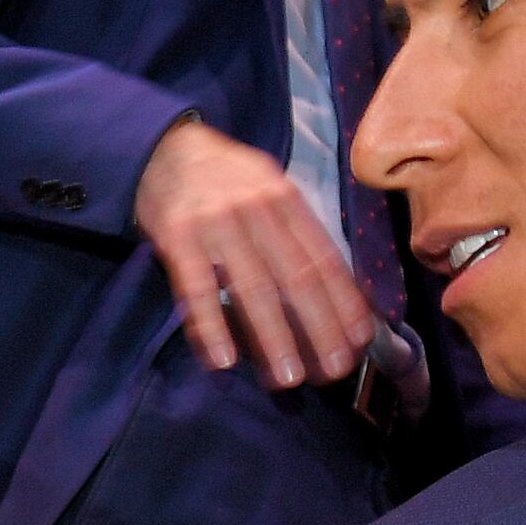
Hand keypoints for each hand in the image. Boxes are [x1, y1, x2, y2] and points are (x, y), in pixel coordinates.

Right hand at [132, 118, 375, 392]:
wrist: (165, 146)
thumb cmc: (226, 179)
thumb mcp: (270, 189)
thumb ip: (297, 231)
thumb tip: (334, 290)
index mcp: (286, 200)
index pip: (324, 257)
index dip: (345, 301)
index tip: (360, 340)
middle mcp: (258, 209)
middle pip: (297, 276)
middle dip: (320, 327)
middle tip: (334, 370)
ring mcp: (217, 223)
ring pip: (252, 287)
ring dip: (274, 337)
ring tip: (289, 378)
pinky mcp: (177, 237)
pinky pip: (196, 289)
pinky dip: (211, 327)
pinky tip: (224, 360)